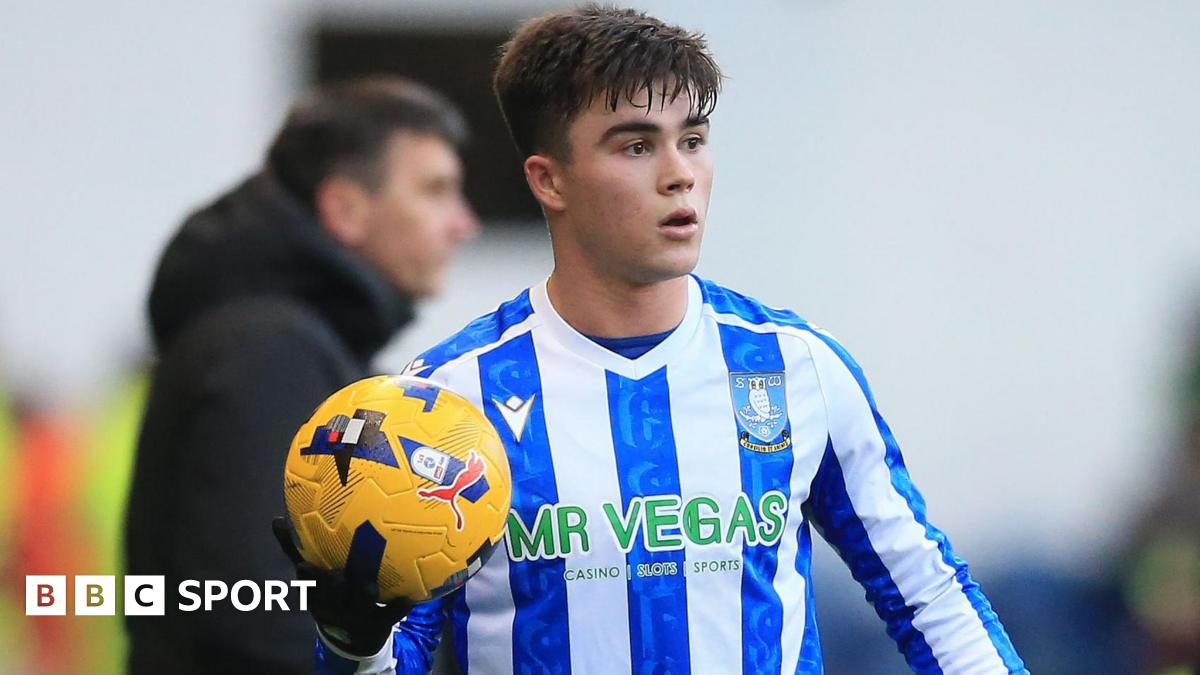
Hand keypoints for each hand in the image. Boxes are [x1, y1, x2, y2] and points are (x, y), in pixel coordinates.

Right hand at [272, 517, 412, 656]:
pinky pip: (389, 614)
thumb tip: (275, 520)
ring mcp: (356, 614)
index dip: (308, 577)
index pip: (310, 584)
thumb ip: (295, 550)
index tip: (306, 567)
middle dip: (334, 586)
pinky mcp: (378, 622)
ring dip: (362, 594)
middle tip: (339, 573)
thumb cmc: (330, 595)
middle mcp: (335, 606)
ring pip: (359, 604)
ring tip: (369, 585)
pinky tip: (409, 599)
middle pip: (333, 596)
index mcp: (318, 594)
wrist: (351, 633)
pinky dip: (398, 607)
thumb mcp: (312, 580)